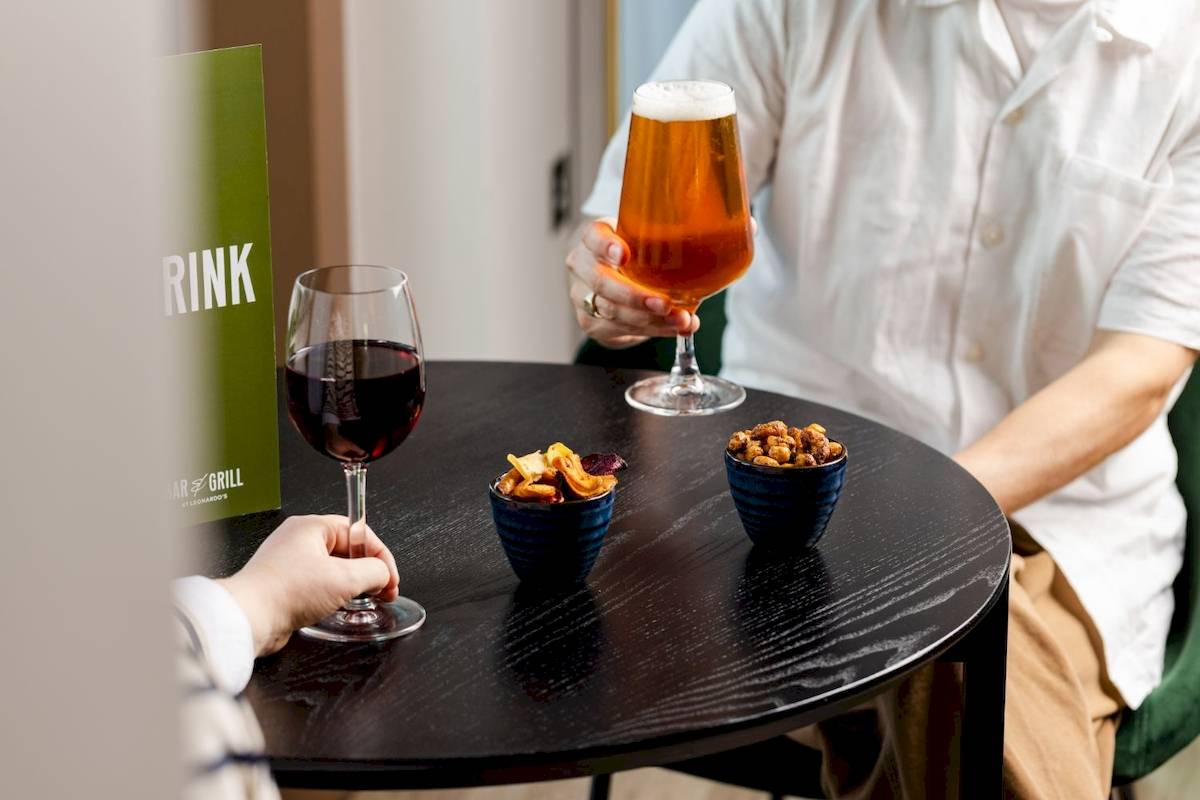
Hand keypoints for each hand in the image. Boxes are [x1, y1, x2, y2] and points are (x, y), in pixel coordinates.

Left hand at [218, 515, 399, 655]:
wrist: (249, 618)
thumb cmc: (286, 591)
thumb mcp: (344, 578)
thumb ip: (373, 572)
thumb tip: (383, 574)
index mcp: (312, 526)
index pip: (359, 533)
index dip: (381, 555)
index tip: (391, 578)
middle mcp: (299, 541)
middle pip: (347, 550)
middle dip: (368, 571)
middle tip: (383, 590)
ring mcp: (290, 563)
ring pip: (334, 569)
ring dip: (352, 584)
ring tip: (364, 599)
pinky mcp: (285, 585)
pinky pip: (318, 585)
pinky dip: (334, 594)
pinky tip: (340, 607)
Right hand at [565, 218, 698, 348]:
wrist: (612, 281)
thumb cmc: (635, 255)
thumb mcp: (645, 238)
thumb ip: (676, 235)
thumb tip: (733, 235)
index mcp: (594, 238)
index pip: (592, 236)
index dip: (605, 245)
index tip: (624, 254)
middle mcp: (582, 266)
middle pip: (601, 282)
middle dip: (635, 296)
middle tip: (665, 303)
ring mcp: (582, 296)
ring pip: (611, 311)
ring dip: (649, 319)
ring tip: (681, 320)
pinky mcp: (591, 321)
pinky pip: (621, 329)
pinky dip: (651, 330)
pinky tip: (672, 328)